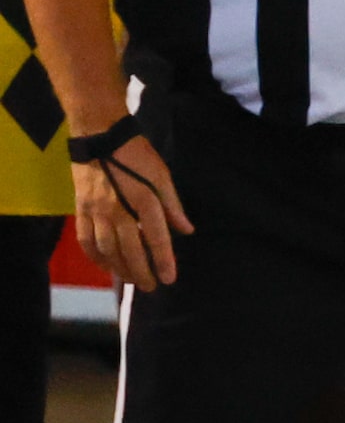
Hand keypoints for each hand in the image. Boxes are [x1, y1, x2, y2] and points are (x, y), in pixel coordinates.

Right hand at [71, 132, 192, 291]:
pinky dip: (96, 256)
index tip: (169, 279)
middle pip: (129, 250)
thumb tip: (186, 230)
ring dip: (119, 268)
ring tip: (130, 279)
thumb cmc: (137, 155)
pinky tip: (105, 265)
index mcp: (144, 200)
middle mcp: (118, 210)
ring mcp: (96, 211)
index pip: (156, 238)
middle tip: (150, 287)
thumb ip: (173, 205)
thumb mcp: (162, 175)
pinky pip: (86, 240)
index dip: (163, 260)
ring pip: (106, 249)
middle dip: (140, 272)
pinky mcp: (80, 209)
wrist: (100, 136)